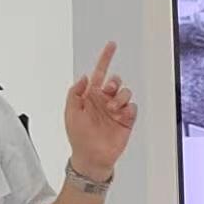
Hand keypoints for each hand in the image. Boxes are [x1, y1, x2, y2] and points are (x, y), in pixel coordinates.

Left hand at [62, 42, 136, 178]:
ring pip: (125, 92)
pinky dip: (128, 109)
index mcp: (91, 96)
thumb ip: (75, 93)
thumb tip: (85, 77)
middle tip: (107, 91)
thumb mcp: (70, 112)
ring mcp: (116, 110)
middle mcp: (105, 101)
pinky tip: (121, 115)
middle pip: (115, 81)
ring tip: (112, 109)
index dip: (105, 59)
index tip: (111, 46)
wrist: (92, 157)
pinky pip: (133, 107)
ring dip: (120, 97)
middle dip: (113, 82)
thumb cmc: (79, 137)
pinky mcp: (126, 120)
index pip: (99, 73)